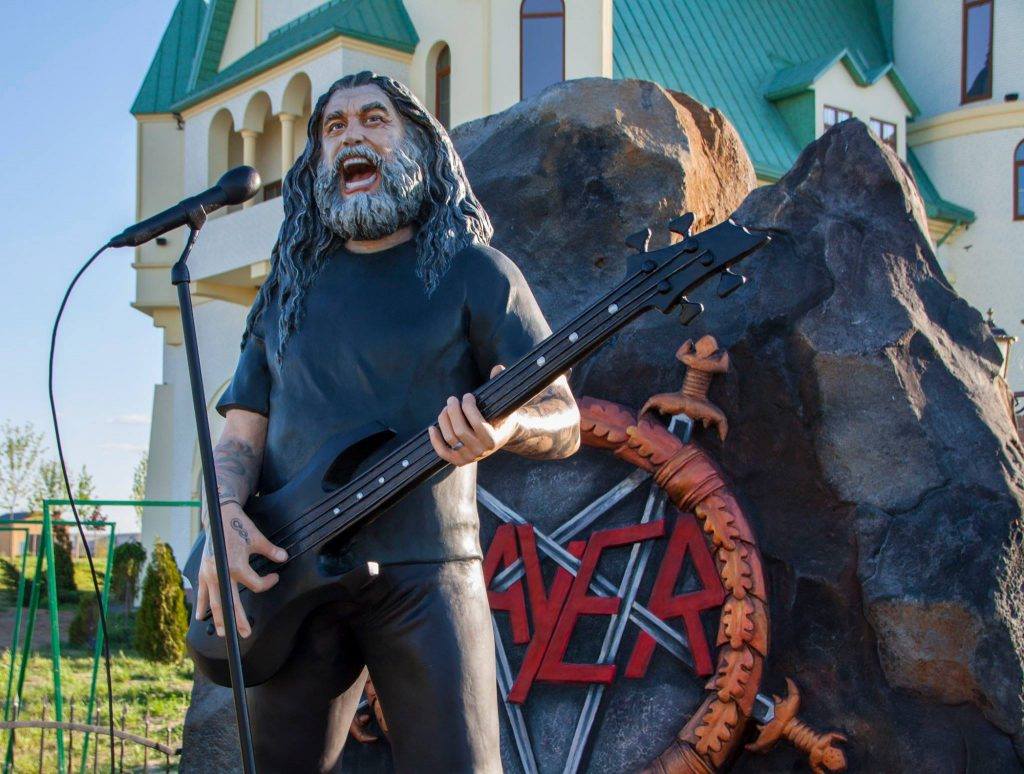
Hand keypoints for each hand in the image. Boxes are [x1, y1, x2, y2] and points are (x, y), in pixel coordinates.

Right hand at [195, 502, 287, 637]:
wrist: (219, 515)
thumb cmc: (239, 526)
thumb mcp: (258, 538)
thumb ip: (271, 551)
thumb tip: (284, 558)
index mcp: (236, 566)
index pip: (255, 584)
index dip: (268, 583)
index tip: (275, 577)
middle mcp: (221, 573)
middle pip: (231, 603)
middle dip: (238, 620)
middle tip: (245, 634)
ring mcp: (209, 573)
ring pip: (214, 602)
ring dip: (219, 618)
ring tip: (224, 633)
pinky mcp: (202, 571)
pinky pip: (201, 591)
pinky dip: (201, 604)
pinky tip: (201, 617)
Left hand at [428, 365, 519, 465]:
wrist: (501, 437)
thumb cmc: (501, 417)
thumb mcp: (504, 403)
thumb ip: (501, 384)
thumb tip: (498, 368)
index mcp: (494, 440)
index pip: (477, 423)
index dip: (469, 407)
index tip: (468, 396)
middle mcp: (482, 451)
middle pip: (460, 430)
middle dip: (453, 411)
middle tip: (452, 399)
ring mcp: (470, 457)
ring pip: (450, 438)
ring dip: (444, 420)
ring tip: (446, 408)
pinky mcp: (459, 461)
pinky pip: (443, 452)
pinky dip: (435, 440)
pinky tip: (432, 428)